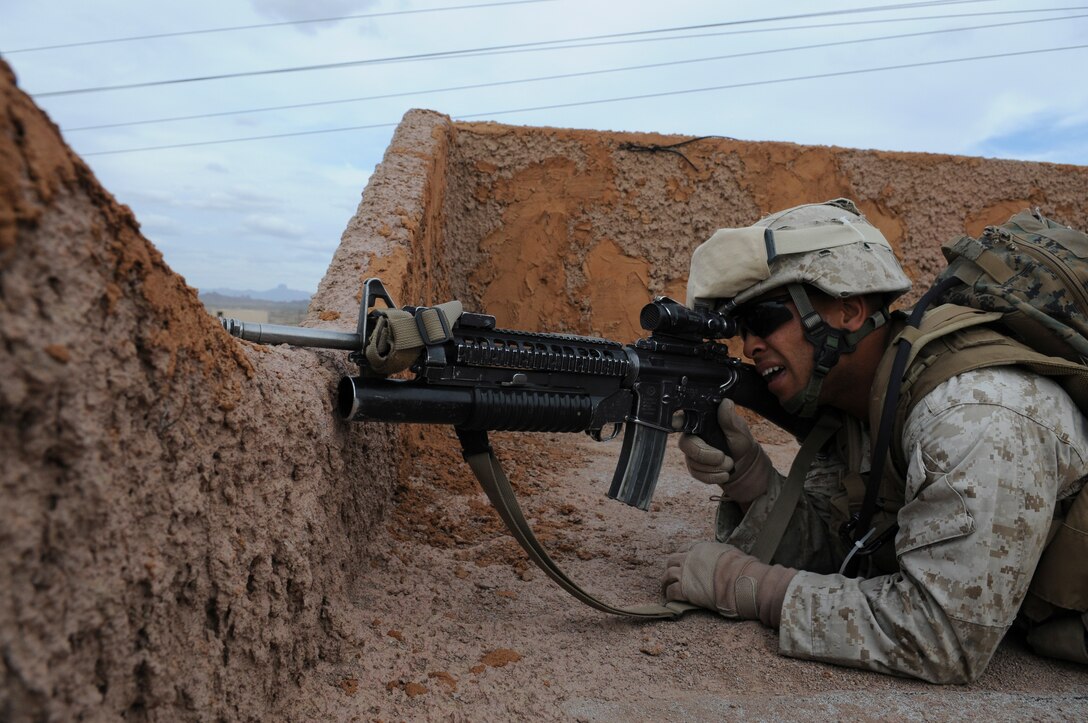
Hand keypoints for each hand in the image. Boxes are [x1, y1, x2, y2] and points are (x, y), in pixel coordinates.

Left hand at [661, 542, 796, 627]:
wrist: (739, 580)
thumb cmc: (740, 567)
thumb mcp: (729, 552)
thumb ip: (721, 554)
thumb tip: (727, 557)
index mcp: (700, 548)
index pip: (683, 548)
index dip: (681, 556)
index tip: (680, 562)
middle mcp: (689, 558)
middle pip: (672, 561)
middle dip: (670, 568)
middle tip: (671, 576)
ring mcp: (685, 573)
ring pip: (668, 575)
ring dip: (666, 582)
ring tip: (666, 589)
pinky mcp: (685, 589)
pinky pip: (671, 591)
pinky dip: (669, 595)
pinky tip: (670, 600)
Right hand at [677, 399, 774, 502]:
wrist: (743, 463)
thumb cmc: (739, 442)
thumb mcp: (739, 430)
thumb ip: (730, 419)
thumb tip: (726, 403)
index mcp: (700, 422)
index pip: (682, 419)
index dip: (676, 421)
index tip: (676, 423)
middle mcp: (691, 436)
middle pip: (686, 445)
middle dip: (706, 455)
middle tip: (724, 457)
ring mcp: (690, 453)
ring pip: (693, 462)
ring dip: (715, 467)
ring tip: (729, 463)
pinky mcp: (693, 468)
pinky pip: (697, 474)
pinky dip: (713, 476)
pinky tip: (724, 474)